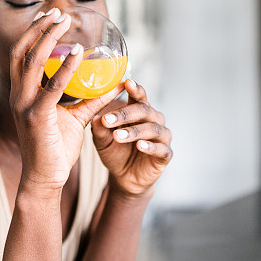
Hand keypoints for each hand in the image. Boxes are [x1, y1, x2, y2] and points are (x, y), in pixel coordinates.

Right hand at [9, 9, 120, 191]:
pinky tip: (78, 54)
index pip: (22, 55)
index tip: (49, 15)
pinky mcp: (36, 118)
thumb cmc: (57, 149)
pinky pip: (52, 88)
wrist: (45, 179)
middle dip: (39, 28)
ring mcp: (25, 107)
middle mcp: (19, 97)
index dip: (34, 33)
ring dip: (48, 39)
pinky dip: (66, 68)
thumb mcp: (76, 118)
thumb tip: (114, 84)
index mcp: (23, 94)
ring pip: (33, 63)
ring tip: (64, 22)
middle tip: (58, 11)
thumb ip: (91, 100)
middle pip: (23, 52)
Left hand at [92, 80, 171, 196]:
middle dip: (124, 114)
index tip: (126, 83)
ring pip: (152, 129)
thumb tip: (95, 117)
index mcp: (140, 111)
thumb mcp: (102, 140)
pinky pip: (161, 148)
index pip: (139, 96)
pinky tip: (140, 146)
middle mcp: (154, 120)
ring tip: (118, 136)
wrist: (124, 177)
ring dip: (134, 131)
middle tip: (107, 120)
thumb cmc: (115, 152)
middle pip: (144, 111)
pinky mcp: (165, 154)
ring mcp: (162, 137)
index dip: (135, 88)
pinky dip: (150, 146)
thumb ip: (100, 128)